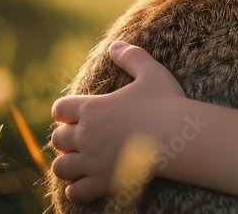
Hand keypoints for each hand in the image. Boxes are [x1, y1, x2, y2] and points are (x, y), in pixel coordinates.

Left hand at [50, 41, 186, 202]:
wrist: (179, 136)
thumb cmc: (166, 102)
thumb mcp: (151, 72)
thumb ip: (131, 57)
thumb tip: (115, 45)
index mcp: (92, 108)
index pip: (60, 109)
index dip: (66, 111)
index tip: (76, 113)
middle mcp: (85, 136)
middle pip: (58, 139)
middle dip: (67, 138)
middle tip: (82, 138)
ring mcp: (92, 162)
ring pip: (61, 167)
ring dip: (67, 164)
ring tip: (80, 162)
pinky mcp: (102, 182)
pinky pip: (76, 192)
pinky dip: (77, 189)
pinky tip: (87, 183)